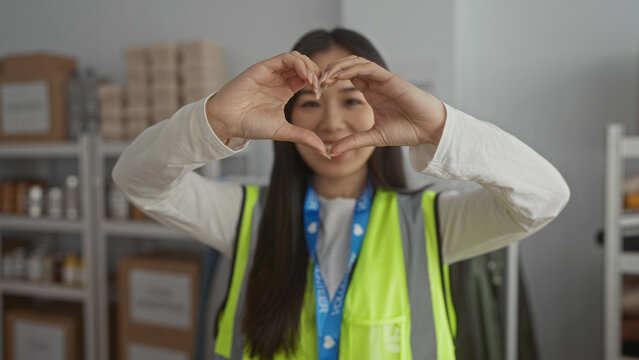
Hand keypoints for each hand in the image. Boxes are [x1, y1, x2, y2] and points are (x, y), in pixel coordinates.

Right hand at [206, 51, 328, 155]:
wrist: (228, 121)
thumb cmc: (251, 125)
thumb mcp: (283, 131)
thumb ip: (303, 137)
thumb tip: (324, 151)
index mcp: (286, 90)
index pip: (308, 78)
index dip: (319, 83)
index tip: (322, 94)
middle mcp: (280, 78)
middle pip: (306, 66)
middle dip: (317, 74)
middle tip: (321, 87)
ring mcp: (272, 72)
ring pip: (298, 59)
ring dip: (310, 67)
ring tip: (314, 83)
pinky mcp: (264, 67)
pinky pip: (286, 58)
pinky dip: (299, 63)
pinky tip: (305, 76)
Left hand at [318, 55, 446, 155]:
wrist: (428, 129)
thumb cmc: (406, 131)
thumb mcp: (372, 137)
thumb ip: (352, 142)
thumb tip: (330, 152)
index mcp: (370, 93)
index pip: (346, 78)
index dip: (330, 81)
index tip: (316, 90)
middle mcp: (374, 83)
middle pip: (347, 67)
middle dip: (330, 71)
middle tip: (315, 82)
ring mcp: (382, 79)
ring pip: (355, 63)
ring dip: (338, 67)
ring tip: (324, 77)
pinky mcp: (390, 78)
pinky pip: (368, 67)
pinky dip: (352, 68)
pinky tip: (339, 75)